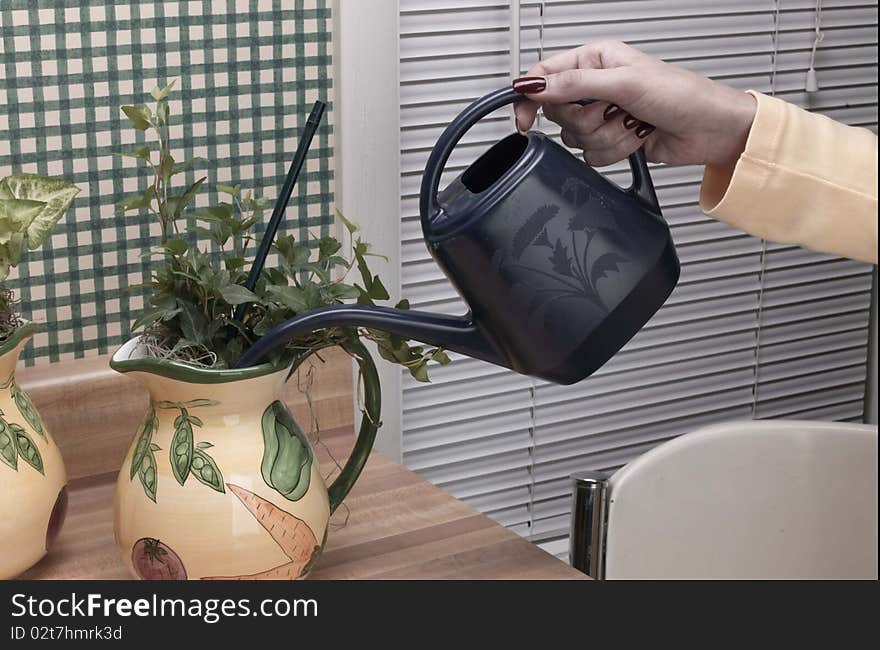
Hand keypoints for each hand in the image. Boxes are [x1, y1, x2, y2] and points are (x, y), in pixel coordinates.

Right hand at [513, 41, 756, 167]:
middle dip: (586, 119)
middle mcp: (596, 86)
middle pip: (558, 113)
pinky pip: (591, 155)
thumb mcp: (624, 82)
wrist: (710, 130)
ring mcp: (604, 115)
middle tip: (611, 111)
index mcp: (595, 60)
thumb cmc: (682, 95)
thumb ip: (575, 84)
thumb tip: (535, 86)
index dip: (529, 97)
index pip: (545, 76)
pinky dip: (614, 151)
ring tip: (631, 124)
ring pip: (575, 138)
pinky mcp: (612, 140)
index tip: (522, 118)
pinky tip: (635, 139)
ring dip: (605, 137)